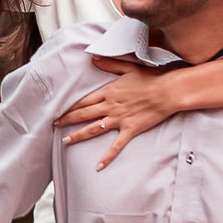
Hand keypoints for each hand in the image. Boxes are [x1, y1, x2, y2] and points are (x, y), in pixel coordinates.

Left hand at [55, 56, 180, 169]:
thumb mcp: (128, 67)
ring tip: (65, 141)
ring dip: (79, 135)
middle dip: (67, 120)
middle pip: (84, 114)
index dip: (70, 106)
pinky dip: (107, 156)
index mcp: (109, 91)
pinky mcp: (130, 129)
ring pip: (94, 129)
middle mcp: (110, 106)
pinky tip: (98, 166)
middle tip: (54, 125)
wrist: (168, 91)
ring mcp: (119, 119)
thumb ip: (109, 63)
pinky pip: (116, 145)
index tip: (58, 109)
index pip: (84, 100)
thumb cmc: (151, 78)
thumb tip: (93, 57)